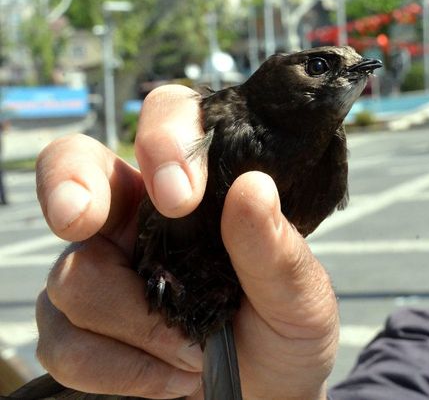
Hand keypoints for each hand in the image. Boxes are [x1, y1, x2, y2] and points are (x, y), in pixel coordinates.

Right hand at [34, 85, 338, 398]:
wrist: (268, 397)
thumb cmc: (287, 334)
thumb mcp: (302, 296)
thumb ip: (275, 249)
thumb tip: (252, 186)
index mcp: (200, 190)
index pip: (168, 119)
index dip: (162, 139)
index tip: (182, 199)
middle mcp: (140, 218)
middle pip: (74, 165)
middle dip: (71, 189)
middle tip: (83, 220)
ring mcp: (102, 270)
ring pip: (74, 275)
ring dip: (142, 326)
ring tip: (197, 351)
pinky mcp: (78, 330)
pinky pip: (63, 342)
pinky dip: (122, 369)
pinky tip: (171, 378)